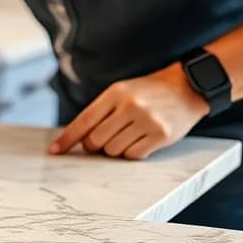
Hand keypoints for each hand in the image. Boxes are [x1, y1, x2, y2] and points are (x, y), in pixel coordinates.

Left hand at [48, 65, 209, 159]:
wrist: (188, 87)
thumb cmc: (148, 92)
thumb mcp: (122, 92)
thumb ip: (101, 112)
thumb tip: (76, 139)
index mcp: (116, 93)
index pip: (84, 121)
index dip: (67, 139)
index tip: (54, 151)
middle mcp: (130, 106)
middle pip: (96, 140)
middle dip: (94, 146)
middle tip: (102, 140)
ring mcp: (147, 121)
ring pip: (113, 151)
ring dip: (115, 149)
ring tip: (128, 135)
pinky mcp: (161, 135)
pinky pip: (133, 156)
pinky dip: (131, 153)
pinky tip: (140, 140)